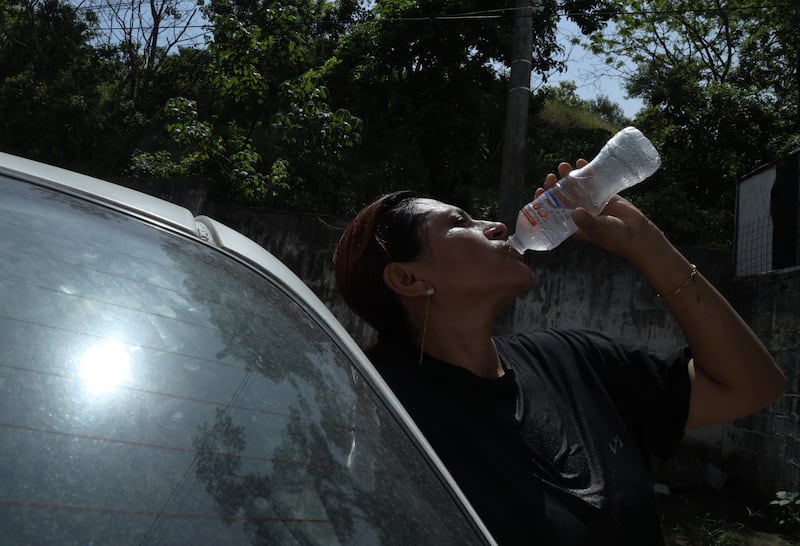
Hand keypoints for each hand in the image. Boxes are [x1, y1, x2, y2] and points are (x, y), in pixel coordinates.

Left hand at [536, 161, 653, 260]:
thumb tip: (575, 212)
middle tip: (551, 176)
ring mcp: (591, 203)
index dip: (545, 202)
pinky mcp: (604, 195)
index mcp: (573, 224)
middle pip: (563, 197)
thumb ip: (587, 222)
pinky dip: (587, 173)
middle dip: (556, 186)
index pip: (554, 212)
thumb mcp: (599, 231)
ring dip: (569, 177)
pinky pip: (592, 182)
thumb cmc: (615, 238)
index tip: (539, 191)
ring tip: (564, 166)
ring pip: (576, 188)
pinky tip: (581, 163)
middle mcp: (580, 213)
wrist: (637, 234)